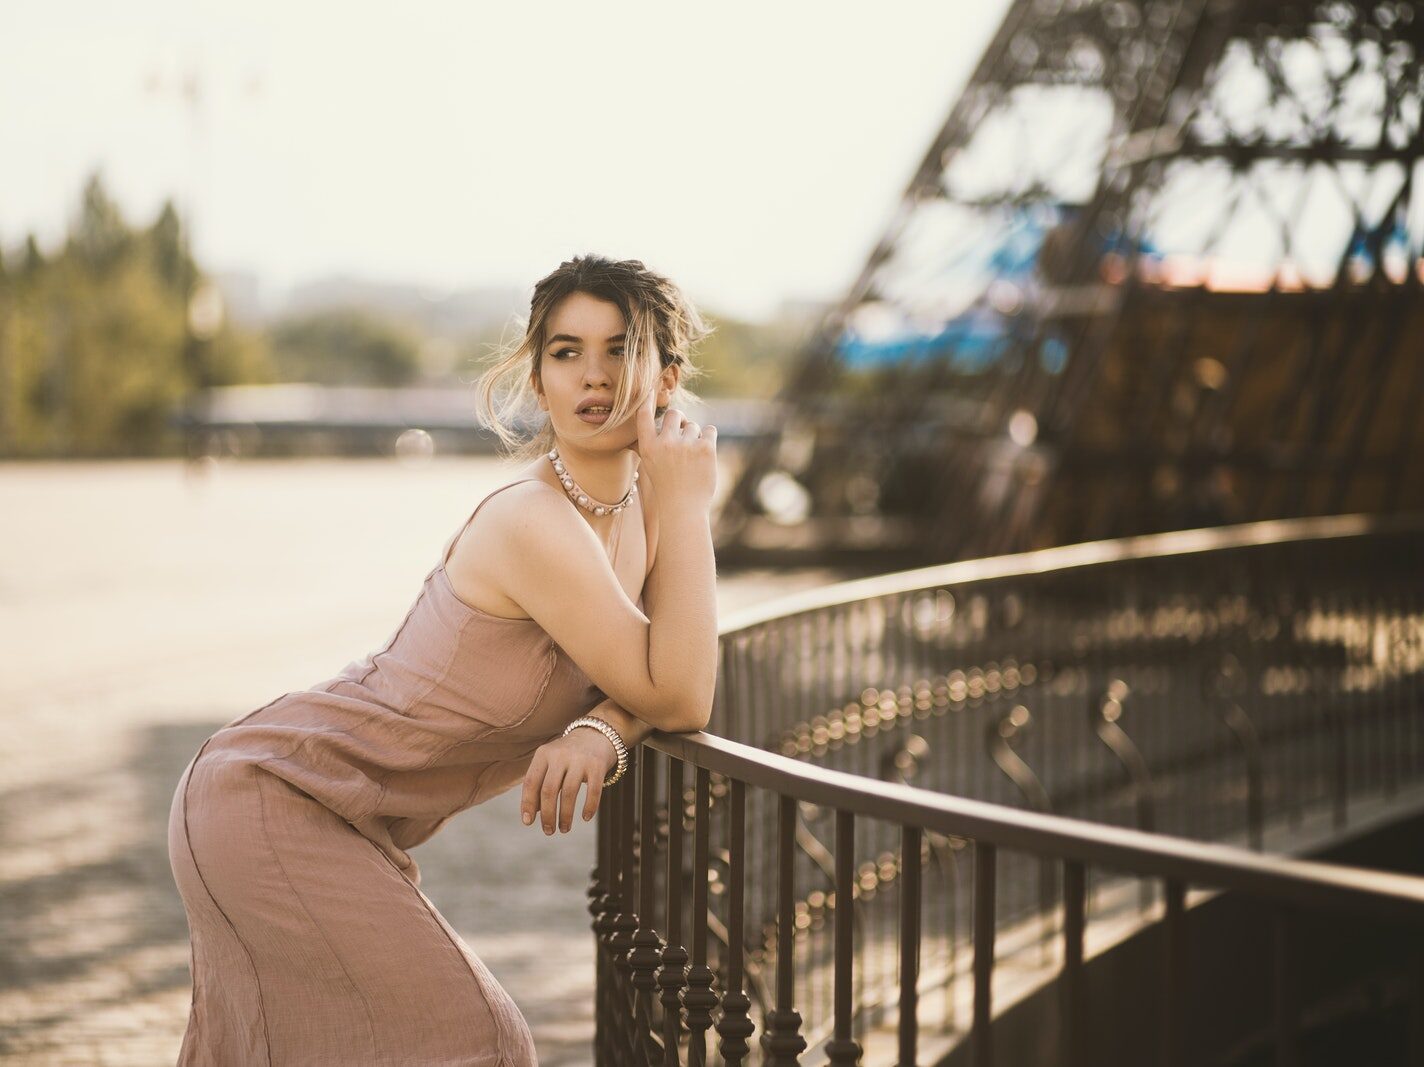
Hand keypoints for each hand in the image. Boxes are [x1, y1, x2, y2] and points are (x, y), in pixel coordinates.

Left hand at [519, 728, 617, 834]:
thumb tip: (533, 814)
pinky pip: (593, 791)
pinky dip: (589, 807)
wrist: (597, 733)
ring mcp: (580, 759)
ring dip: (565, 816)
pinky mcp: (598, 765)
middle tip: (548, 831)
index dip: (527, 804)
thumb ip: (540, 783)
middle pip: (549, 790)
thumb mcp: (550, 763)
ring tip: (565, 829)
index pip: (531, 782)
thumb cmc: (568, 756)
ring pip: (569, 793)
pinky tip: (585, 817)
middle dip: (547, 815)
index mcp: (544, 754)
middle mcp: (560, 755)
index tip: (528, 822)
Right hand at [633, 386, 716, 513]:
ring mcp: (686, 445)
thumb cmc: (667, 487)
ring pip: (694, 425)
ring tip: (692, 458)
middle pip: (674, 414)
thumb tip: (647, 427)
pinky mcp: (705, 448)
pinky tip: (704, 454)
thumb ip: (651, 444)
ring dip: (695, 437)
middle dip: (680, 421)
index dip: (647, 400)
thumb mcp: (651, 465)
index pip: (644, 416)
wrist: (684, 508)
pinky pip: (710, 430)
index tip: (649, 388)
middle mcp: (665, 443)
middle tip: (682, 435)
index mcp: (649, 447)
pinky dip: (708, 439)